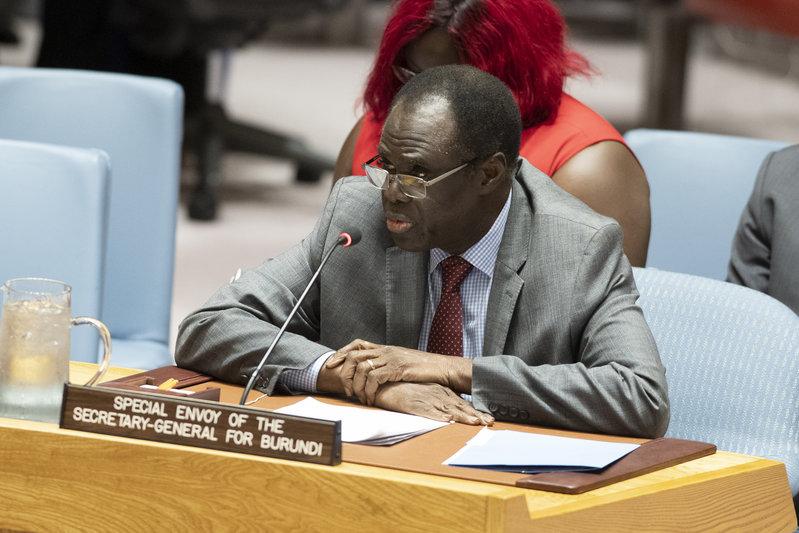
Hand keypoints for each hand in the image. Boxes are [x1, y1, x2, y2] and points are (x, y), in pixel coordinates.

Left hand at [325, 339, 471, 404]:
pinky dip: (369, 390)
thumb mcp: (403, 363)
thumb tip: (374, 376)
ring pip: (362, 367)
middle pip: (354, 355)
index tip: (331, 364)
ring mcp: (391, 358)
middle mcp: (386, 350)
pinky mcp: (397, 368)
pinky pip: (375, 378)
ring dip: (357, 385)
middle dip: (344, 372)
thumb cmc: (424, 369)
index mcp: (386, 348)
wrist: (443, 367)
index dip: (341, 353)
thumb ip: (388, 365)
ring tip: (360, 397)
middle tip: (346, 389)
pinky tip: (371, 399)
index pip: (357, 344)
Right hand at [373, 382, 492, 425]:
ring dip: (461, 416)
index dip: (475, 412)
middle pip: (458, 407)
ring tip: (474, 423)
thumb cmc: (405, 388)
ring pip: (447, 409)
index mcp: (440, 392)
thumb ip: (438, 399)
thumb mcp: (425, 392)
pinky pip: (427, 411)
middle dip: (474, 415)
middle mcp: (436, 395)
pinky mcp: (412, 404)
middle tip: (488, 422)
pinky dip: (438, 416)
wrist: (385, 383)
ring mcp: (425, 399)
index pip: (461, 403)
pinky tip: (447, 420)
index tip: (489, 419)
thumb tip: (452, 411)